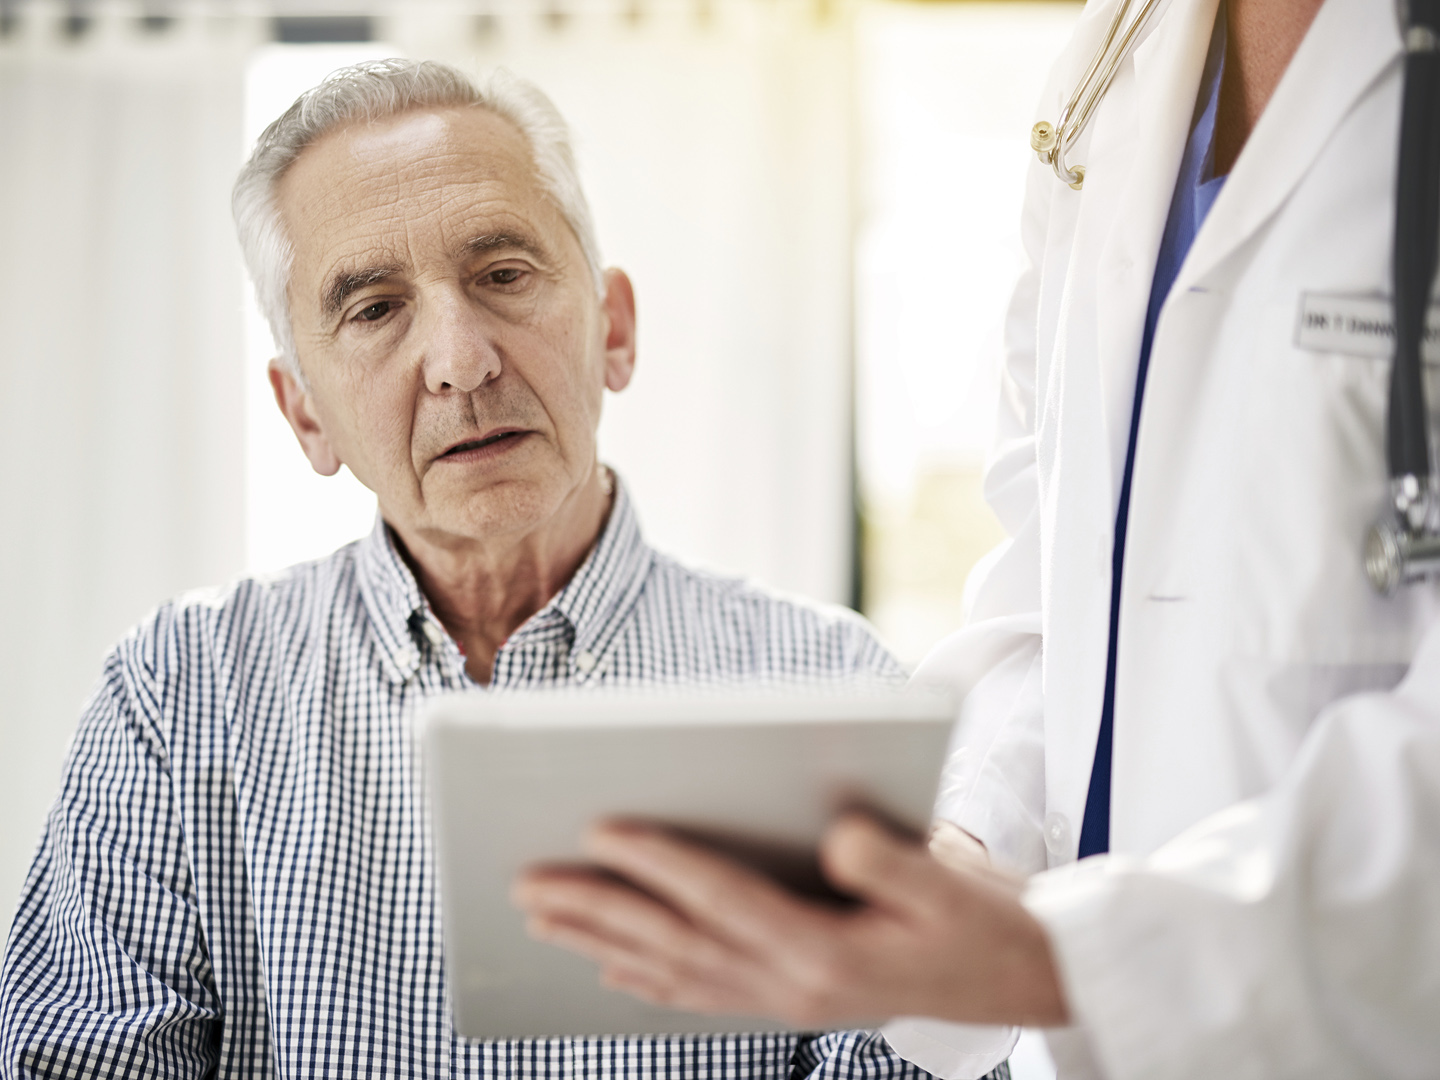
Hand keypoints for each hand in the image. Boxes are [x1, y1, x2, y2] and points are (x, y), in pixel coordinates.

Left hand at [512, 812, 1070, 1028]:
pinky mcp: (787, 998)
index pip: (722, 899)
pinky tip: (610, 971)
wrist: (1014, 977)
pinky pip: (699, 994)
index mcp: (825, 954)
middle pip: (673, 943)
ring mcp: (784, 1000)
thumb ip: (892, 861)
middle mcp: (791, 985)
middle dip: (597, 910)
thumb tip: (834, 834)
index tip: (600, 826)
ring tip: (541, 918)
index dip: (659, 861)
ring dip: (602, 944)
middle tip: (528, 882)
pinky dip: (648, 982)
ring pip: (673, 972)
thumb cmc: (979, 921)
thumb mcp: (951, 885)